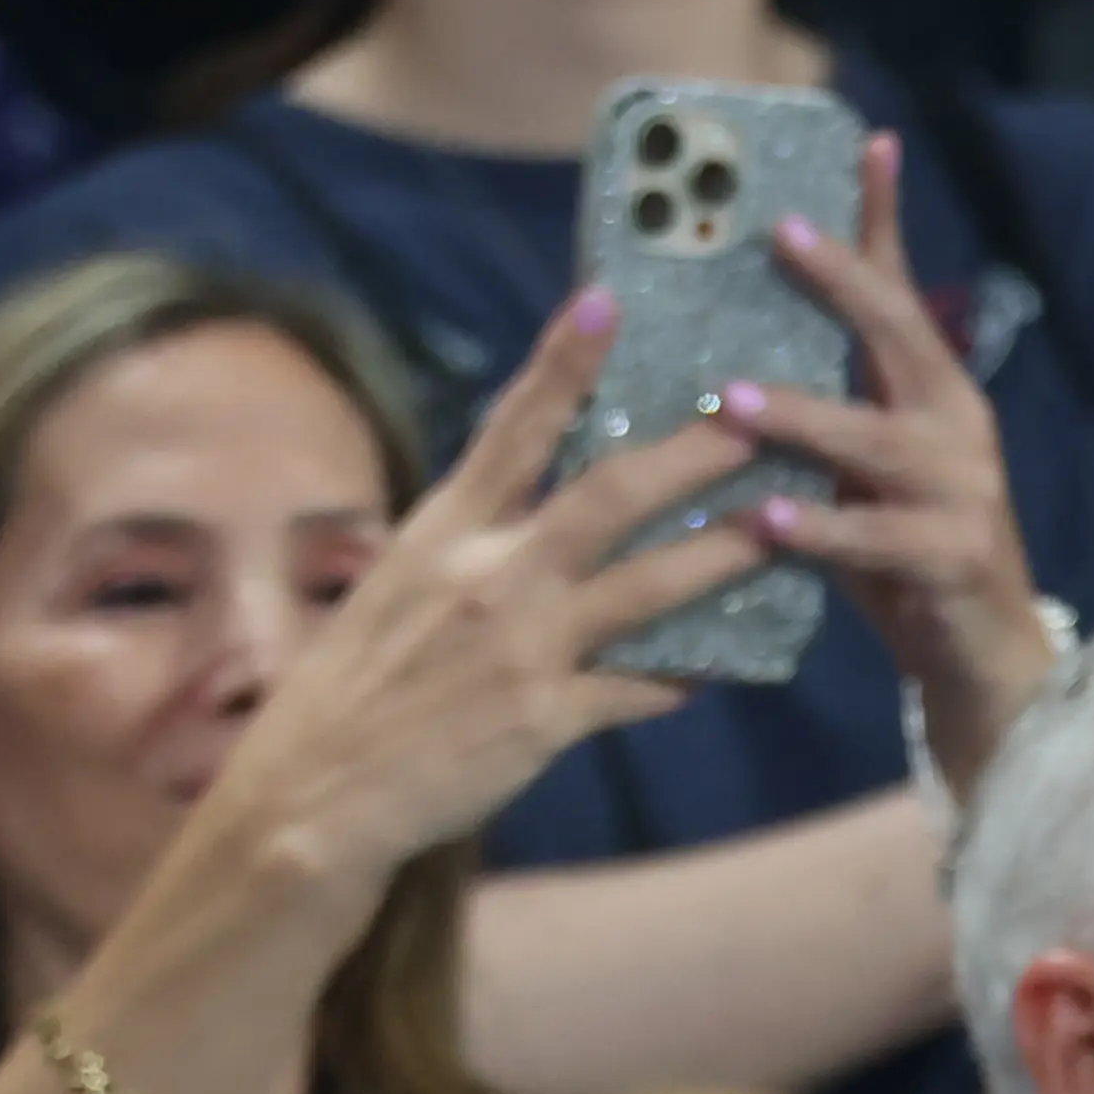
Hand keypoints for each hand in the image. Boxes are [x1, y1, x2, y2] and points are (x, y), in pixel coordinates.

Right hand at [215, 291, 772, 911]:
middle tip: (751, 422)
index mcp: (444, 529)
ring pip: (645, 589)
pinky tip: (721, 668)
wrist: (318, 793)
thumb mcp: (398, 587)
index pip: (513, 426)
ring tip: (776, 530)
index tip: (608, 301)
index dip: (563, 362)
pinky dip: (677, 676)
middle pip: (607, 495)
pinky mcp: (544, 721)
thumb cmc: (356, 685)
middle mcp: (489, 575)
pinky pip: (634, 689)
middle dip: (688, 455)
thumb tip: (523, 505)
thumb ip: (468, 542)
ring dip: (719, 557)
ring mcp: (523, 647)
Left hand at [731, 135, 1059, 794]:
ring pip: (877, 441)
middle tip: (784, 237)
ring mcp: (962, 495)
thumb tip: (739, 359)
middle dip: (846, 281)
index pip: (905, 293)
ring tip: (735, 402)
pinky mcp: (954, 563)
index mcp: (937, 395)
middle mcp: (957, 429)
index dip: (883, 220)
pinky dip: (823, 529)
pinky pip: (877, 539)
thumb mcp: (872, 476)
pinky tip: (770, 519)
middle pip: (903, 336)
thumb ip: (833, 414)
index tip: (864, 144)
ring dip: (804, 417)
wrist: (992, 673)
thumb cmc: (913, 568)